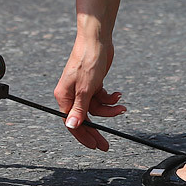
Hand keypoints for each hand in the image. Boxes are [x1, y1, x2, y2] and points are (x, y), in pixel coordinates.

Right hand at [53, 33, 126, 151]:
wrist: (97, 40)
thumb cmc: (88, 61)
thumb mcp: (86, 89)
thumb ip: (79, 109)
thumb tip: (72, 126)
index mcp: (64, 97)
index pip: (73, 123)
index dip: (84, 135)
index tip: (95, 146)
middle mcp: (72, 94)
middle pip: (85, 118)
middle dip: (97, 130)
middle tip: (106, 145)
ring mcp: (83, 89)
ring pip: (97, 108)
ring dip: (110, 109)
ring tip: (121, 105)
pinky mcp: (93, 84)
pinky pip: (102, 98)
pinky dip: (111, 98)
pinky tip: (118, 95)